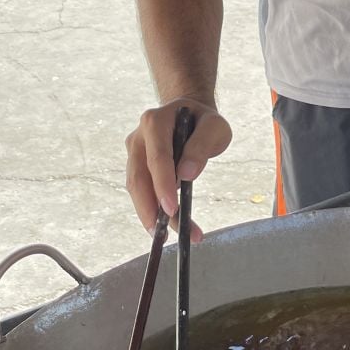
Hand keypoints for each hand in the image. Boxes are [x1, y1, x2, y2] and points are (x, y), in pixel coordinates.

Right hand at [125, 98, 232, 242]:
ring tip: (168, 236)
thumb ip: (202, 146)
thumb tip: (187, 174)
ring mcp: (134, 152)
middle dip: (148, 208)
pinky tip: (167, 226)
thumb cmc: (204, 121)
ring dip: (149, 214)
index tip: (171, 209)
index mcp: (155, 122)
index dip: (162, 184)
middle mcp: (138, 137)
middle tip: (163, 234)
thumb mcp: (215, 127)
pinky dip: (153, 209)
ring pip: (136, 188)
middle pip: (138, 177)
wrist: (190, 113)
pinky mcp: (136, 166)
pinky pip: (142, 191)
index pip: (157, 157)